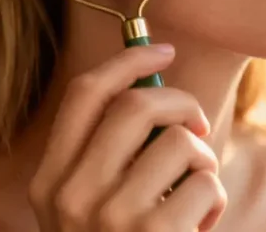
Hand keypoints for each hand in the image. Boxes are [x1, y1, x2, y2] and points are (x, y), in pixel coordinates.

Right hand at [29, 44, 226, 230]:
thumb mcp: (86, 207)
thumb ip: (107, 157)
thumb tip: (153, 88)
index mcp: (50, 182)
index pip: (85, 94)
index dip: (128, 61)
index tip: (164, 51)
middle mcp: (73, 196)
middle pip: (136, 105)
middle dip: (182, 103)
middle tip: (198, 126)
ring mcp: (113, 216)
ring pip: (180, 141)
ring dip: (202, 160)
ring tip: (195, 191)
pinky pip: (207, 182)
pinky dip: (215, 198)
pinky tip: (200, 223)